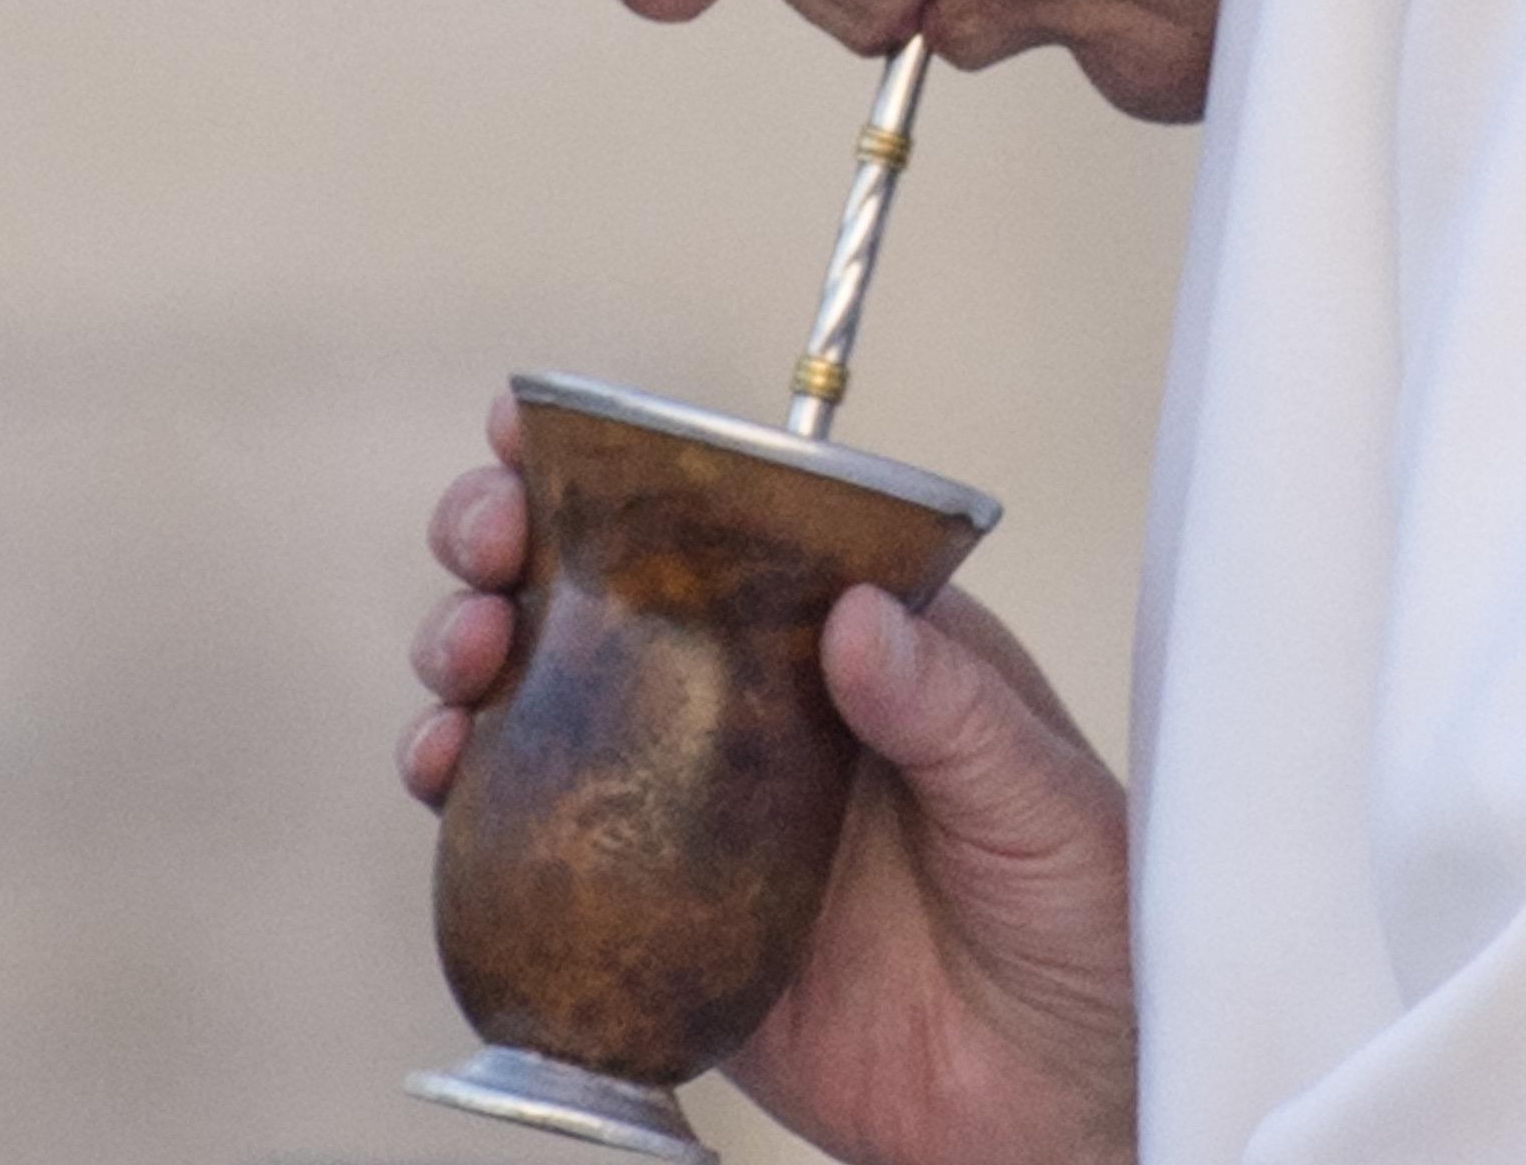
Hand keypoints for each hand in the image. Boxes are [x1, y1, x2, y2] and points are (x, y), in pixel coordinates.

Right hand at [404, 394, 1138, 1164]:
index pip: (721, 525)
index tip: (531, 429)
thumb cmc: (1084, 933)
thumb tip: (857, 617)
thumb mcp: (1045, 807)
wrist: (1054, 1115)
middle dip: (510, 542)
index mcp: (845, 645)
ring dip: (470, 652)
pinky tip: (442, 772)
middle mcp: (749, 706)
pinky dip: (463, 789)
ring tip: (458, 661)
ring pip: (542, 696)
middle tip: (484, 544)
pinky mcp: (649, 909)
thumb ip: (956, 714)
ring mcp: (688, 804)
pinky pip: (530, 836)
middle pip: (600, 590)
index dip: (615, 466)